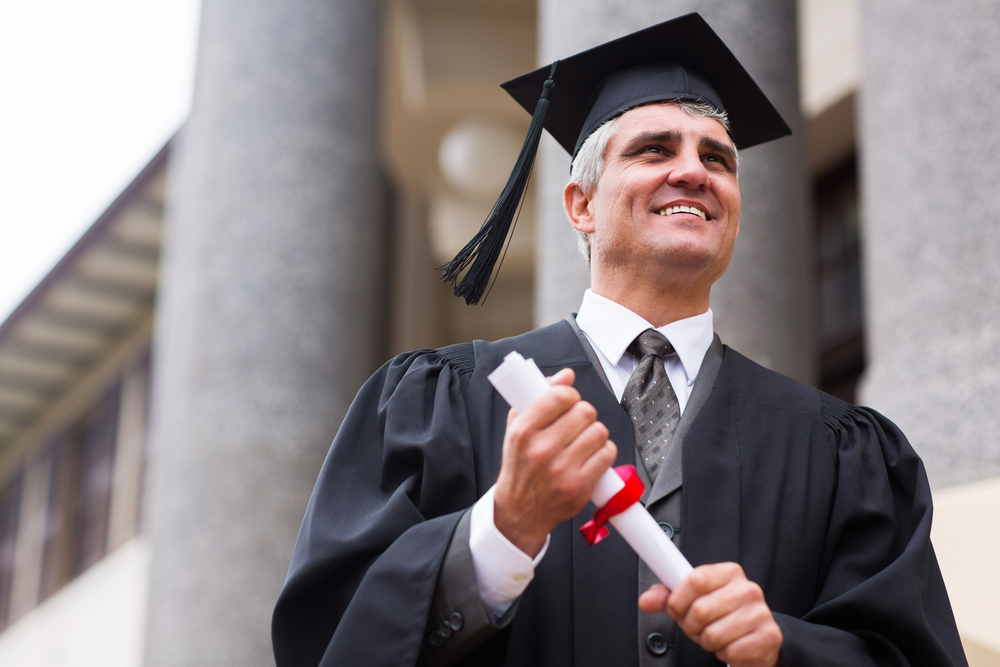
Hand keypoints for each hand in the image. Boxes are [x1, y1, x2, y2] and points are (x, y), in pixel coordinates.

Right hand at [493, 368, 616, 557]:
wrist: (520, 510)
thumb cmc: (520, 465)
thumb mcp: (517, 428)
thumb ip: (539, 398)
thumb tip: (567, 375)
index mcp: (523, 432)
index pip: (560, 396)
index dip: (570, 395)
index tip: (569, 402)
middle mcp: (542, 450)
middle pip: (585, 412)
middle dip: (584, 414)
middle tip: (577, 423)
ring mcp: (562, 470)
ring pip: (599, 431)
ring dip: (595, 433)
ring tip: (583, 441)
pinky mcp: (579, 487)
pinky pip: (607, 454)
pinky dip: (604, 452)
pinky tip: (591, 455)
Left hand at [639, 562, 781, 666]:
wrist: (757, 636)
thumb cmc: (722, 615)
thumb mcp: (693, 600)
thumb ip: (667, 596)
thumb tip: (645, 601)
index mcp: (728, 573)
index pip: (695, 580)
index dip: (677, 599)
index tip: (674, 608)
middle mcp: (747, 590)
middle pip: (700, 610)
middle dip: (690, 626)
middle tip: (696, 627)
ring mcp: (760, 613)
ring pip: (713, 635)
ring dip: (707, 642)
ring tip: (715, 635)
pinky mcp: (769, 637)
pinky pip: (730, 651)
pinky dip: (724, 654)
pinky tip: (730, 645)